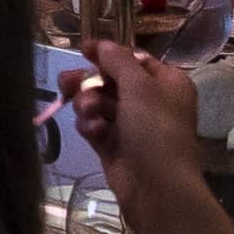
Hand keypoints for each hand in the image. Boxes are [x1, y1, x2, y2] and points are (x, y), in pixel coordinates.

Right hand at [66, 11, 223, 206]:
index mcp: (167, 83)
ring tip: (88, 113)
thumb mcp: (139, 87)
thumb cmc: (155, 130)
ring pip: (100, 103)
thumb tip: (102, 44)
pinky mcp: (115, 146)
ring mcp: (132, 126)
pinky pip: (96, 126)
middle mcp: (151, 102)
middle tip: (66, 83)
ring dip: (89, 105)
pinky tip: (93, 133)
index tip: (82, 50)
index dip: (108, 53)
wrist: (158, 189)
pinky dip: (91, 126)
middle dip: (89, 82)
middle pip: (112, 81)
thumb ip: (117, 61)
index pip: (134, 59)